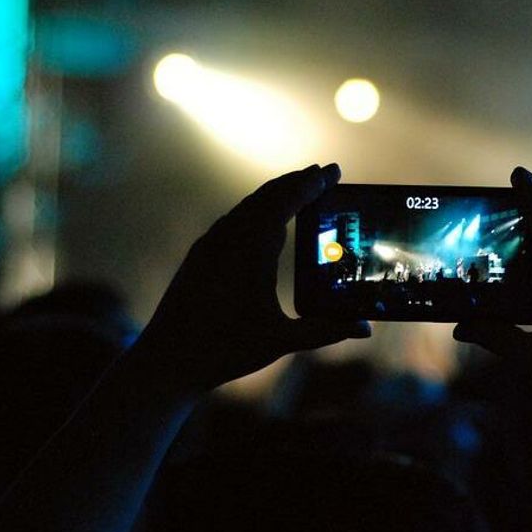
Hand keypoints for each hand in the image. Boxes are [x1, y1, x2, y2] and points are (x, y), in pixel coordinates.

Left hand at [133, 164, 370, 392]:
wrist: (166, 359)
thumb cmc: (224, 350)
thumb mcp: (281, 341)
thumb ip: (325, 331)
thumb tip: (365, 328)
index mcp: (251, 250)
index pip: (286, 202)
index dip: (312, 185)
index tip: (333, 171)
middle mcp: (229, 238)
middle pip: (268, 196)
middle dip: (298, 182)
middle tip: (324, 175)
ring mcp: (211, 244)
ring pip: (248, 206)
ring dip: (276, 194)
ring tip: (299, 191)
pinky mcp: (200, 254)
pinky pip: (233, 220)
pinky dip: (256, 210)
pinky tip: (263, 221)